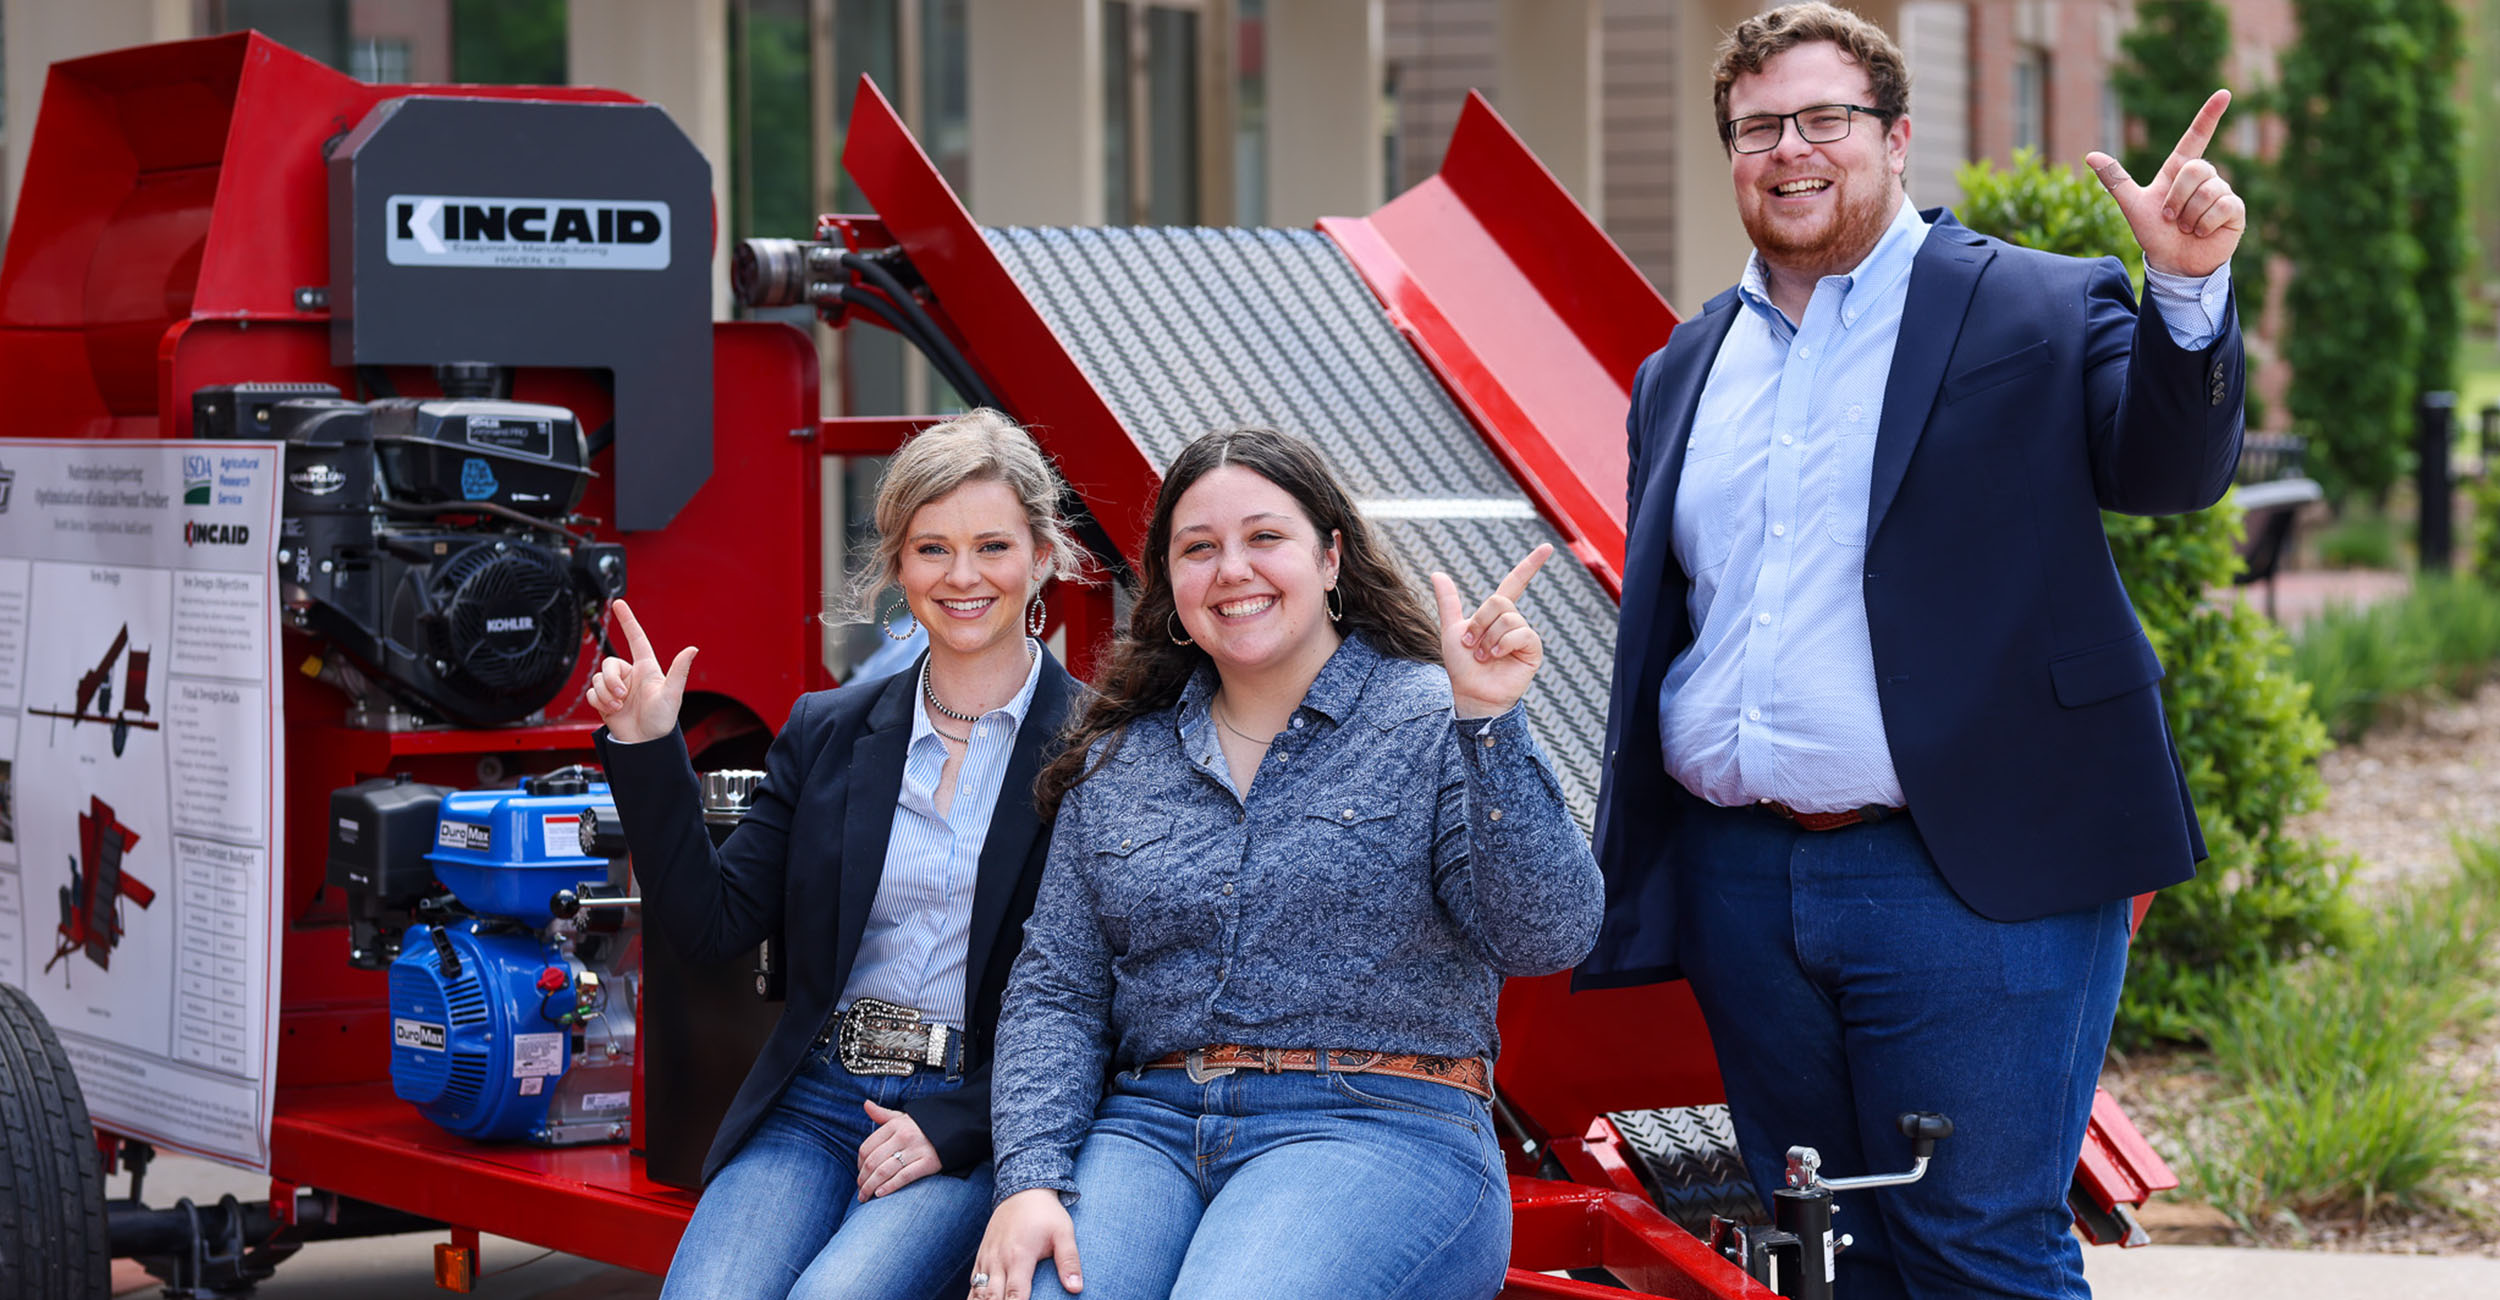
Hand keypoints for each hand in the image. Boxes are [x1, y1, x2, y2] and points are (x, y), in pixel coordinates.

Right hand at [583, 599, 697, 743]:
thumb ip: (679, 671)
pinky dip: (599, 702)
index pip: (636, 638)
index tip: (619, 603)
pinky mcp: (605, 700)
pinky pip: (592, 692)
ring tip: (620, 707)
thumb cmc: (662, 720)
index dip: (628, 620)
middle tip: (624, 696)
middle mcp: (630, 675)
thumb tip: (693, 650)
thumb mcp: (672, 694)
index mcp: (647, 668)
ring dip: (607, 694)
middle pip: (608, 663)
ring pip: (598, 679)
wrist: (645, 744)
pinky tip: (612, 710)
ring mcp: (617, 687)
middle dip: (611, 680)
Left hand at [856, 1100, 936, 1199]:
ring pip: (884, 1171)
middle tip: (860, 1191)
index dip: (859, 1164)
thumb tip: (865, 1104)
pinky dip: (889, 1187)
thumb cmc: (924, 1125)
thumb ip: (882, 1114)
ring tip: (865, 1197)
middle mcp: (904, 1136)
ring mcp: (916, 1149)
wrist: (956, 1127)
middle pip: (873, 1161)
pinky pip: (904, 1177)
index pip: (867, 1147)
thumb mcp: (903, 1117)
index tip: (859, 1173)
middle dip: (863, 1179)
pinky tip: (880, 1194)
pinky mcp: (928, 1163)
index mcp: (895, 1125)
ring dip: (870, 1187)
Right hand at [970, 1188, 1082, 1298]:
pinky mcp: (982, 1256)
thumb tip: (1076, 1288)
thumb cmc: (1046, 1213)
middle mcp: (999, 1260)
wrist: (1023, 1190)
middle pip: (992, 1298)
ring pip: (978, 1293)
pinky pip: (972, 1283)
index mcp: (1020, 1256)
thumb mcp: (1064, 1233)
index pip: (1015, 1295)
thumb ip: (1070, 1261)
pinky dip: (973, 1298)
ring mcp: (988, 1258)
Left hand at [1430, 543, 1552, 719]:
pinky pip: (1521, 633)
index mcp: (1496, 614)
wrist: (1470, 693)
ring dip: (1488, 638)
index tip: (1547, 548)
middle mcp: (1512, 621)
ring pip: (1508, 618)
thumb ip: (1448, 602)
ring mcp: (1523, 635)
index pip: (1515, 582)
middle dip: (1480, 621)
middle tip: (1472, 644)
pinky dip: (1503, 643)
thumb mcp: (1451, 630)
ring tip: (1483, 656)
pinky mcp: (1532, 650)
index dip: (1531, 565)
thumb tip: (1437, 573)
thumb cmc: (1462, 666)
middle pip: (1500, 601)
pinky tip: (1496, 657)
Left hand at [2085, 89, 2244, 277]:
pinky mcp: (2235, 210)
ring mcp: (2221, 192)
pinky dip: (2205, 224)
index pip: (2196, 137)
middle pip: (2194, 169)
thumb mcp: (2132, 206)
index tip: (2224, 93)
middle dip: (2176, 198)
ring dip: (2189, 216)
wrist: (2171, 263)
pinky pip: (2222, 206)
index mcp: (2180, 170)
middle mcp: (2204, 177)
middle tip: (2170, 218)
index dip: (2209, 116)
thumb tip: (2090, 155)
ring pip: (2207, 191)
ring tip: (2186, 228)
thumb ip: (2115, 180)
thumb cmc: (2154, 233)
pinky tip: (2202, 232)